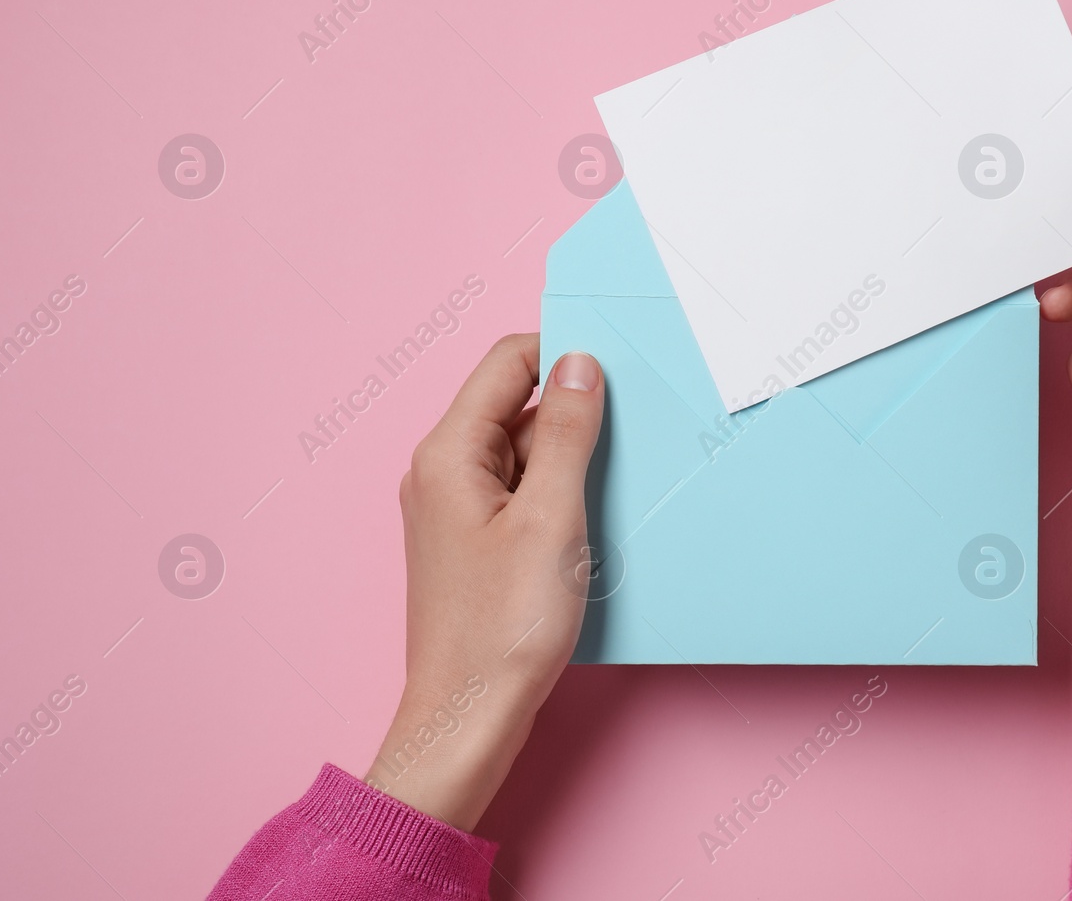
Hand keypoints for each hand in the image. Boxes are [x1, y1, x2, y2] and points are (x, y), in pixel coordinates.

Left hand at [364, 335, 604, 829]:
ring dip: (569, 458)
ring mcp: (455, 508)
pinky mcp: (474, 542)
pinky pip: (521, 491)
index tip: (618, 368)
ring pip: (522, 451)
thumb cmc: (504, 629)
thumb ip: (566, 433)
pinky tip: (591, 523)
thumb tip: (579, 364)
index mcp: (448, 453)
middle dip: (573, 412)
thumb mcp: (552, 518)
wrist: (469, 719)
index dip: (563, 353)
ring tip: (610, 490)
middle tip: (629, 435)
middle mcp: (442, 471)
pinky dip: (558, 494)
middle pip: (515, 404)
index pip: (507, 362)